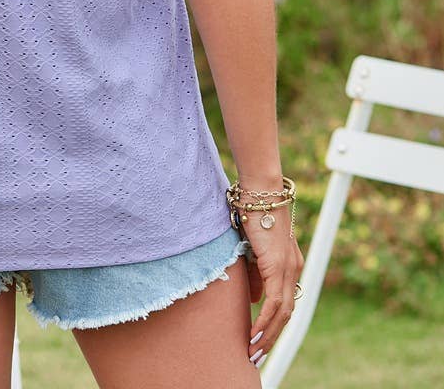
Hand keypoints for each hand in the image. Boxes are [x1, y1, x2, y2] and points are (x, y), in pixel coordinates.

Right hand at [242, 205, 303, 366]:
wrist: (260, 189)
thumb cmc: (253, 211)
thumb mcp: (252, 248)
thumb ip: (255, 273)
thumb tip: (255, 300)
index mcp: (289, 264)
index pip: (285, 303)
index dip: (274, 324)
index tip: (261, 341)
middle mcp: (294, 269)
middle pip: (287, 314)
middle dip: (272, 338)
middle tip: (257, 356)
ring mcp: (288, 268)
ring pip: (283, 312)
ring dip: (268, 335)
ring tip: (253, 351)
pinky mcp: (278, 265)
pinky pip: (274, 302)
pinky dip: (265, 321)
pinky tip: (255, 333)